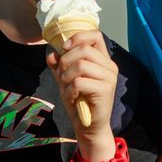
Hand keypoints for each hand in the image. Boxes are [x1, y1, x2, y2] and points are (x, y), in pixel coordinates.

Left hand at [47, 30, 117, 159]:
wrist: (88, 126)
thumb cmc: (79, 101)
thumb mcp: (65, 79)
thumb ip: (59, 65)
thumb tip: (51, 54)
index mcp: (103, 60)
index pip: (96, 35)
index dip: (78, 37)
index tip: (65, 49)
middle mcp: (110, 66)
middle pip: (84, 49)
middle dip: (66, 62)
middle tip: (62, 76)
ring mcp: (109, 78)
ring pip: (80, 65)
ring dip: (66, 77)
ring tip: (67, 88)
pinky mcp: (105, 90)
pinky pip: (79, 82)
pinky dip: (69, 90)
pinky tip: (72, 98)